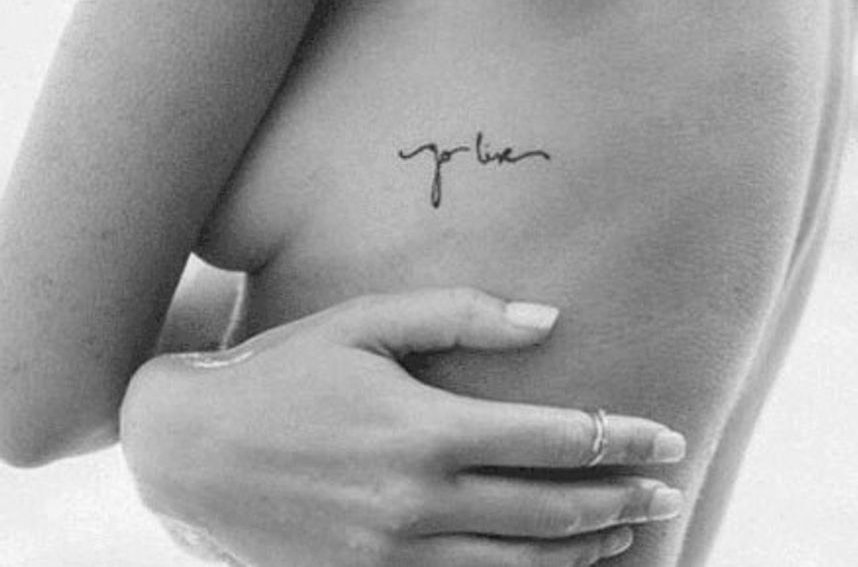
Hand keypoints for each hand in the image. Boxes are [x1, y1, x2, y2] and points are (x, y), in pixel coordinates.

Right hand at [120, 288, 684, 566]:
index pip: (552, 439)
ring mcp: (392, 557)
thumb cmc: (283, 368)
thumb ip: (461, 315)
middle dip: (621, 500)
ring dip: (585, 552)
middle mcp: (417, 503)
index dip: (618, 439)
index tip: (666, 436)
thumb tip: (548, 320)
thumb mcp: (366, 320)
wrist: (188, 448)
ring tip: (629, 534)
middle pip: (549, 511)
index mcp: (425, 430)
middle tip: (669, 488)